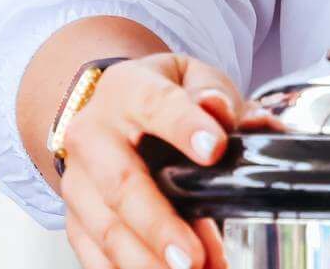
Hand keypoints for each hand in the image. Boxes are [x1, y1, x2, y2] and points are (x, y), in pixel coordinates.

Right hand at [54, 54, 266, 268]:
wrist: (107, 109)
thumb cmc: (161, 95)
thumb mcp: (192, 78)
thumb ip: (222, 98)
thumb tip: (255, 123)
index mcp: (127, 89)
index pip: (156, 105)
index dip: (185, 127)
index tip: (215, 150)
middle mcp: (92, 136)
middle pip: (122, 184)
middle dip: (159, 225)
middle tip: (193, 256)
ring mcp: (78, 181)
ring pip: (106, 227)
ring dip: (146, 260)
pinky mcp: (74, 217)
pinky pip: (93, 252)